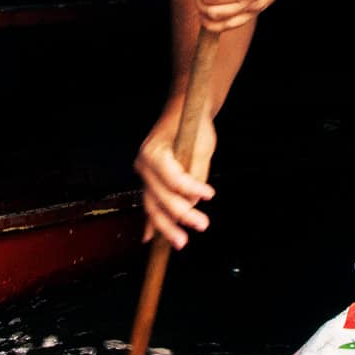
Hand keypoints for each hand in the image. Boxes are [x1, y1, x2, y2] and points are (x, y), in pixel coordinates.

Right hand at [136, 107, 216, 248]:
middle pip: (160, 197)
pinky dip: (151, 222)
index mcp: (154, 152)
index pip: (173, 178)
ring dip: (166, 227)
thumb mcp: (201, 146)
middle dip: (181, 215)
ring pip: (152, 206)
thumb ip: (196, 173)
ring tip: (181, 242)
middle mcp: (143, 165)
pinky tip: (150, 239)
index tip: (211, 194)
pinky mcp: (149, 182)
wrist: (181, 112)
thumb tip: (193, 201)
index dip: (192, 189)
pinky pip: (150, 204)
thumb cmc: (193, 126)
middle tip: (203, 225)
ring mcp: (143, 175)